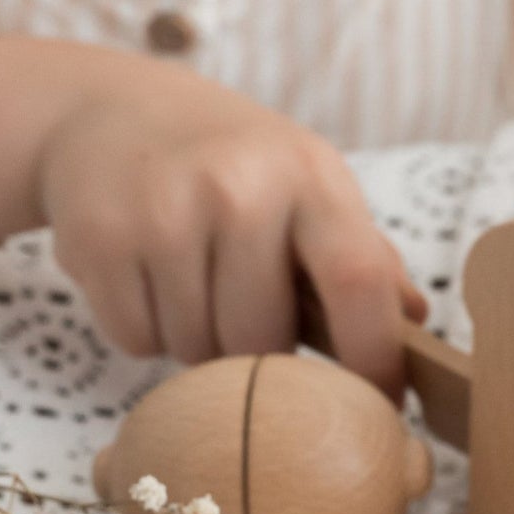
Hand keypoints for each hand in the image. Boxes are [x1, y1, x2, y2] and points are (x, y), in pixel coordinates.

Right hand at [37, 78, 424, 398]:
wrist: (116, 112)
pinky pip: (138, 340)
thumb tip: (417, 325)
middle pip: (263, 339)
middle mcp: (240, 189)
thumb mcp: (314, 189)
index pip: (358, 281)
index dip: (374, 356)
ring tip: (200, 286)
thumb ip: (368, 259)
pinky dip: (149, 332)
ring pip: (196, 349)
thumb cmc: (242, 167)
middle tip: (256, 320)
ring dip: (203, 344)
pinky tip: (153, 279)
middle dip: (264, 355)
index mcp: (311, 177)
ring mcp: (164, 212)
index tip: (380, 401)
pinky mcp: (97, 239)